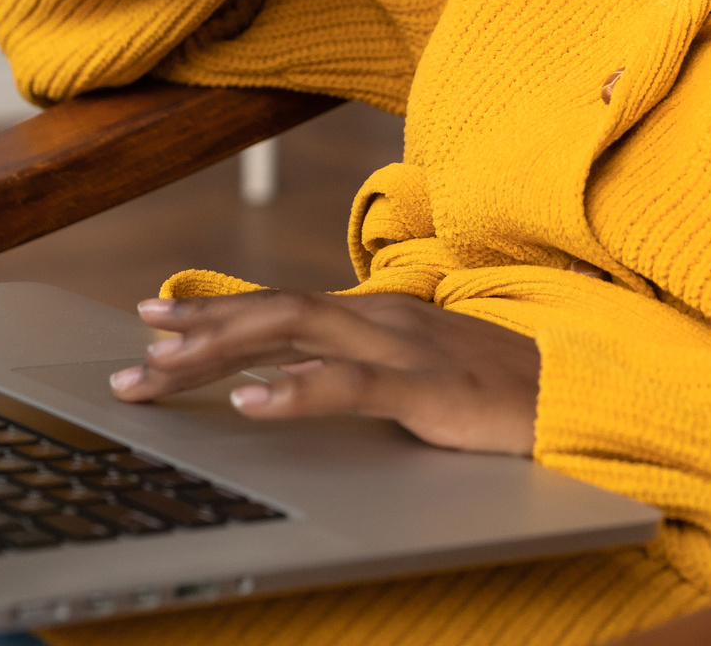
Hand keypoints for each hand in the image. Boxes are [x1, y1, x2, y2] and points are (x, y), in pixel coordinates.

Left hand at [107, 290, 540, 455]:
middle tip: (131, 361)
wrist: (579, 397)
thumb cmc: (498, 394)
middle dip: (194, 335)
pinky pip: (350, 384)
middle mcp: (379, 317)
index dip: (213, 313)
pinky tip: (251, 403)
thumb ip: (361, 368)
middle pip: (270, 313)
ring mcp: (403, 345)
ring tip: (163, 372)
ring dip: (220, 351)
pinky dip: (295, 390)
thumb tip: (295, 382)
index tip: (151, 319)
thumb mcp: (416, 376)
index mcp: (374, 316)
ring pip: (294, 332)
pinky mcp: (428, 386)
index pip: (278, 307)